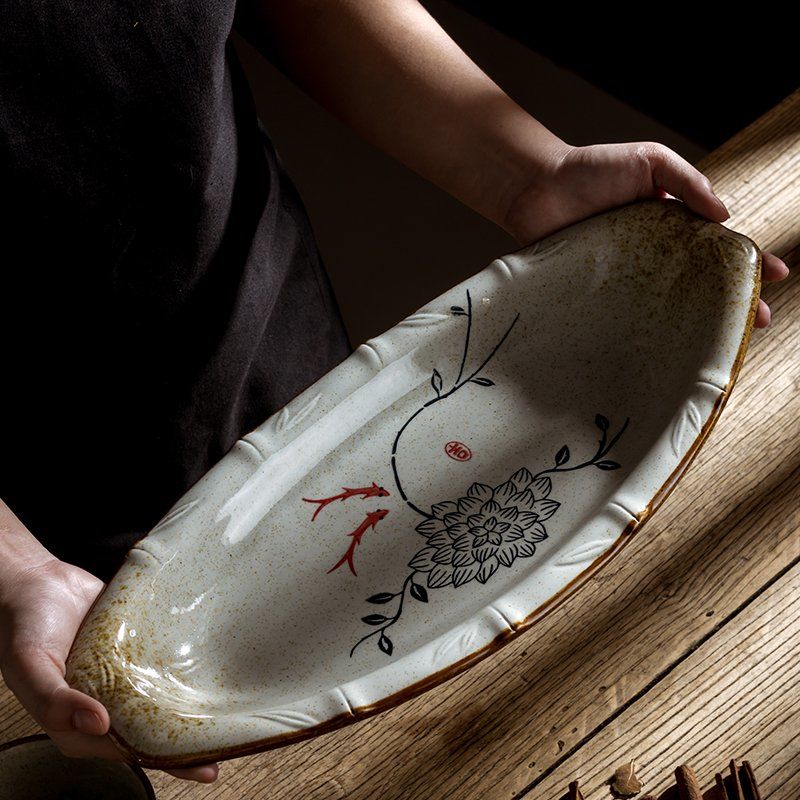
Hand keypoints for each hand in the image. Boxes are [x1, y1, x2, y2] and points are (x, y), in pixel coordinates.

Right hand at [0, 557, 218, 782]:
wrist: (36, 579)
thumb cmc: (24, 625)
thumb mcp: (29, 664)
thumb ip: (54, 700)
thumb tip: (98, 725)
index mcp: (76, 721)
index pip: (126, 748)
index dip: (161, 758)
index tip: (200, 765)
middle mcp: (103, 702)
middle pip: (149, 728)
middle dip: (185, 741)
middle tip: (226, 745)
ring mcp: (122, 675)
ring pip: (160, 697)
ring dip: (190, 705)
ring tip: (229, 712)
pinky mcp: (135, 647)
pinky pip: (160, 661)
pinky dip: (183, 667)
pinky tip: (212, 667)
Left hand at [502, 142, 789, 327]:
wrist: (534, 187)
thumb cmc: (590, 169)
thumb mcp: (648, 161)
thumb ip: (686, 182)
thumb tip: (725, 215)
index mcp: (671, 224)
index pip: (717, 244)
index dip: (747, 260)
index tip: (775, 277)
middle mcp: (652, 254)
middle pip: (699, 281)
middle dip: (731, 300)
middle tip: (757, 322)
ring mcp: (626, 276)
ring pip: (667, 303)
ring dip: (694, 323)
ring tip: (719, 341)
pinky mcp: (598, 292)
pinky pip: (625, 312)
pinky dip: (644, 330)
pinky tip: (662, 346)